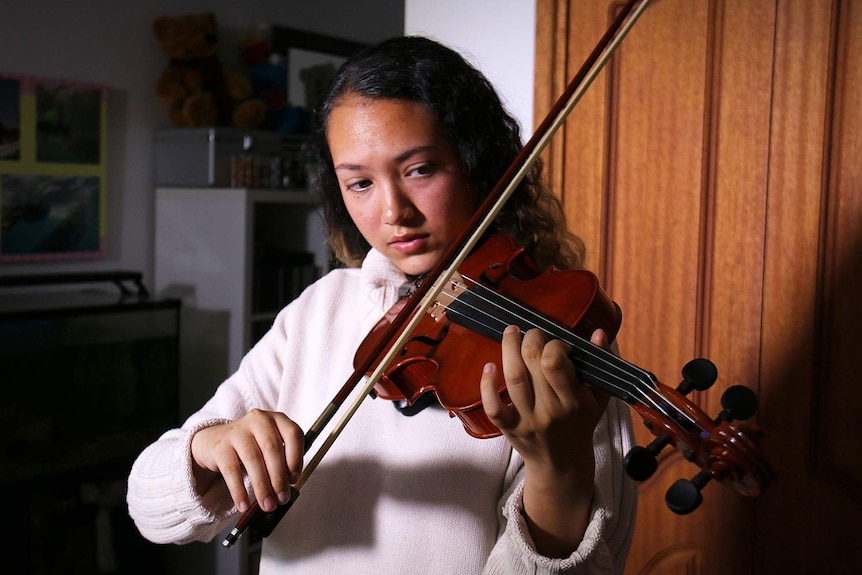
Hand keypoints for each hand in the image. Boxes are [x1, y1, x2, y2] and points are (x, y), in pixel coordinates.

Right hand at [191, 409, 303, 512]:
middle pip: (272, 449)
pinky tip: (244, 505)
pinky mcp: (221, 446)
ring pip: (253, 459)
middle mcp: (259, 420)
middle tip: (282, 499)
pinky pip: (231, 471)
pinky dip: (239, 491)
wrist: (216, 441)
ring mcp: (238, 431)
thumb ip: (283, 461)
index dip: (296, 458)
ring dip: (262, 487)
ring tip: (267, 505)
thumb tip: (289, 486)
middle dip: (279, 478)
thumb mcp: (270, 447)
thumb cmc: (253, 446)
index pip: (293, 434)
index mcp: (277, 419)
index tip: (294, 479)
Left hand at [480, 326, 608, 471]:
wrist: (563, 465)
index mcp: (574, 401)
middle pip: (532, 363)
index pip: (556, 362)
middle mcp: (549, 411)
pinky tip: (489, 366)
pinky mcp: (509, 428)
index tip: (558, 344)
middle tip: (533, 334)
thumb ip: (601, 364)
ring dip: (508, 349)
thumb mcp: (598, 397)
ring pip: (513, 377)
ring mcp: (527, 420)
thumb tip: (598, 332)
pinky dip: (487, 385)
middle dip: (531, 339)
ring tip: (511, 333)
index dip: (554, 344)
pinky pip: (493, 407)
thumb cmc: (581, 425)